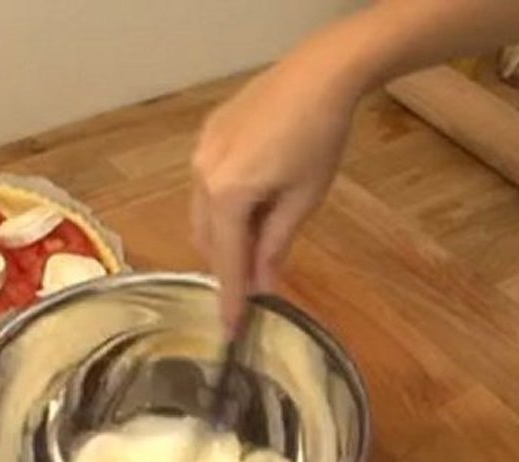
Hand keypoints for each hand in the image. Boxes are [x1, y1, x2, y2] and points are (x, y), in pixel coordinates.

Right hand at [191, 42, 361, 329]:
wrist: (317, 74)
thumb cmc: (319, 140)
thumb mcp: (303, 200)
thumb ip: (275, 245)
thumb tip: (262, 286)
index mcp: (226, 195)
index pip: (225, 261)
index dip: (230, 299)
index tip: (230, 331)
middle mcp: (201, 176)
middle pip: (206, 240)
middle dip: (228, 265)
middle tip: (257, 282)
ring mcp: (200, 153)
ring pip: (203, 214)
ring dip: (224, 236)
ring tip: (258, 241)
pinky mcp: (206, 137)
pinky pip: (206, 187)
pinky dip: (223, 207)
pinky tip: (252, 203)